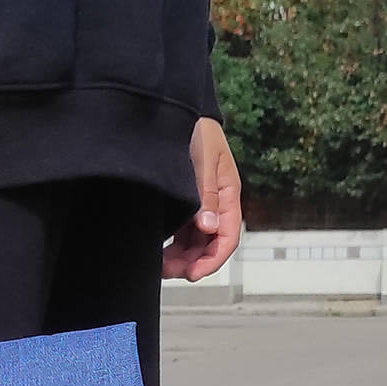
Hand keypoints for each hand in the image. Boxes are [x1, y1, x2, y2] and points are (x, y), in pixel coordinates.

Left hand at [164, 119, 242, 281]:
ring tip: (159, 265)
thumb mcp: (203, 160)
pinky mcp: (186, 202)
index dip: (212, 260)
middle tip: (167, 272)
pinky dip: (173, 244)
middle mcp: (217, 203)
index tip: (193, 274)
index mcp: (228, 193)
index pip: (227, 236)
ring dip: (180, 257)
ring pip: (195, 242)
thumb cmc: (196, 130)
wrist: (179, 110)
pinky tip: (158, 250)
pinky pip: (183, 232)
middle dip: (192, 262)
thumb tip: (208, 226)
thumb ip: (205, 194)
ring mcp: (201, 204)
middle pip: (210, 244)